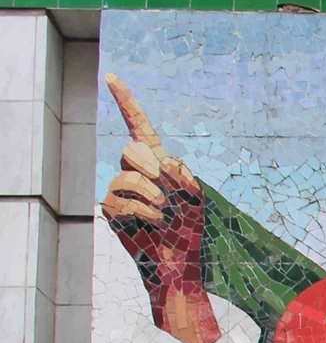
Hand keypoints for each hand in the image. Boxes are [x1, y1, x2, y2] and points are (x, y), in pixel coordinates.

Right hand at [101, 74, 217, 342]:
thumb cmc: (190, 231)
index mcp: (157, 164)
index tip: (111, 77)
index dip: (126, 102)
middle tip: (170, 196)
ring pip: (129, 176)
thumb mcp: (197, 198)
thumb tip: (159, 164)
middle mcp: (133, 172)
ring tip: (166, 216)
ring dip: (156, 197)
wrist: (179, 264)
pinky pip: (123, 201)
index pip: (139, 127)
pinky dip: (147, 214)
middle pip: (133, 149)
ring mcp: (119, 190)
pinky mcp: (110, 210)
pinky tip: (155, 224)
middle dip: (155, 170)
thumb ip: (182, 175)